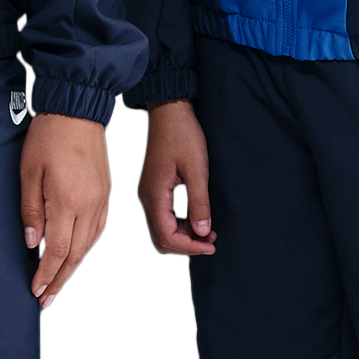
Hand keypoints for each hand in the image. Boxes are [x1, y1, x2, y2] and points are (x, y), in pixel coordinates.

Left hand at [20, 112, 110, 307]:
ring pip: (88, 245)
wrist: (77, 111)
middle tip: (46, 297)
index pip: (57, 250)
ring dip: (72, 266)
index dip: (47, 274)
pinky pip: (97, 230)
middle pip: (76, 254)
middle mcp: (89, 204)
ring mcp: (101, 200)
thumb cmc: (49, 136)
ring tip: (57, 281)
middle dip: (60, 279)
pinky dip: (85, 247)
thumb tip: (32, 242)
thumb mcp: (28, 173)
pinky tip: (74, 253)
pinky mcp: (105, 194)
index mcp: (68, 200)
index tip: (37, 290)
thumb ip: (31, 211)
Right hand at [138, 99, 215, 256]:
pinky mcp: (154, 189)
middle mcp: (147, 198)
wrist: (170, 112)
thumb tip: (203, 232)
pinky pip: (162, 218)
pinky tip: (197, 220)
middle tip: (211, 241)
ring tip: (207, 232)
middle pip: (161, 239)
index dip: (190, 247)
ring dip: (183, 236)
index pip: (167, 236)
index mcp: (154, 195)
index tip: (211, 245)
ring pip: (161, 230)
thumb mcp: (197, 170)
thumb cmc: (183, 135)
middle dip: (186, 246)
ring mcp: (148, 194)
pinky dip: (179, 225)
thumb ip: (199, 203)